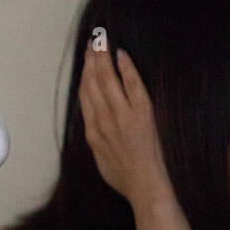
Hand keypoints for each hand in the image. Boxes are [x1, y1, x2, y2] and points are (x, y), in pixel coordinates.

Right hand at [78, 43, 171, 207]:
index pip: (84, 94)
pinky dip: (126, 69)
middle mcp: (104, 119)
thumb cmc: (124, 179)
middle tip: (92, 40)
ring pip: (107, 80)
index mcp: (93, 130)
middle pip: (93, 82)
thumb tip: (93, 125)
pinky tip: (121, 55)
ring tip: (101, 41)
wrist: (145, 188)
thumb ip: (96, 138)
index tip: (85, 59)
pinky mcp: (142, 115)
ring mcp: (122, 116)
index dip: (84, 73)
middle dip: (91, 59)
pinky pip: (132, 86)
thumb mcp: (100, 159)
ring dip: (103, 58)